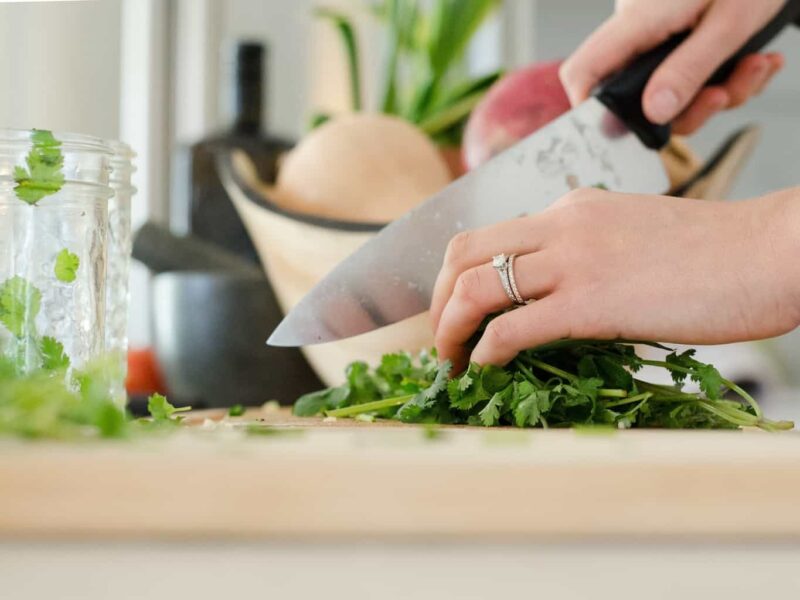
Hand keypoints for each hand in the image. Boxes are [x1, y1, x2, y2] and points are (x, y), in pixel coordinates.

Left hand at [430, 188, 799, 371]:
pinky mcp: (591, 302)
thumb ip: (586, 254)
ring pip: (475, 287)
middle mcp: (561, 224)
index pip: (488, 235)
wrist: (770, 252)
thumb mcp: (633, 235)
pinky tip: (485, 368)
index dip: (457, 275)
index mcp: (570, 208)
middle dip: (436, 300)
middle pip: (462, 252)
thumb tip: (552, 298)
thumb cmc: (714, 254)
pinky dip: (485, 352)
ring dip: (449, 330)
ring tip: (450, 362)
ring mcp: (573, 260)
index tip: (455, 310)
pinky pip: (512, 328)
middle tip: (440, 338)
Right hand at [560, 0, 785, 133]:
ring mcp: (657, 36)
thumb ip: (689, 69)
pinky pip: (690, 77)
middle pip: (636, 96)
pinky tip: (752, 60)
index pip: (584, 71)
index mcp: (637, 20)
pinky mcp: (678, 39)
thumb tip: (654, 113)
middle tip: (723, 95)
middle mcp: (638, 30)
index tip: (618, 134)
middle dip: (689, 109)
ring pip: (671, 92)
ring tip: (754, 66)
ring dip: (719, 92)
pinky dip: (726, 78)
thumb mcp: (728, 23)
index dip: (589, 109)